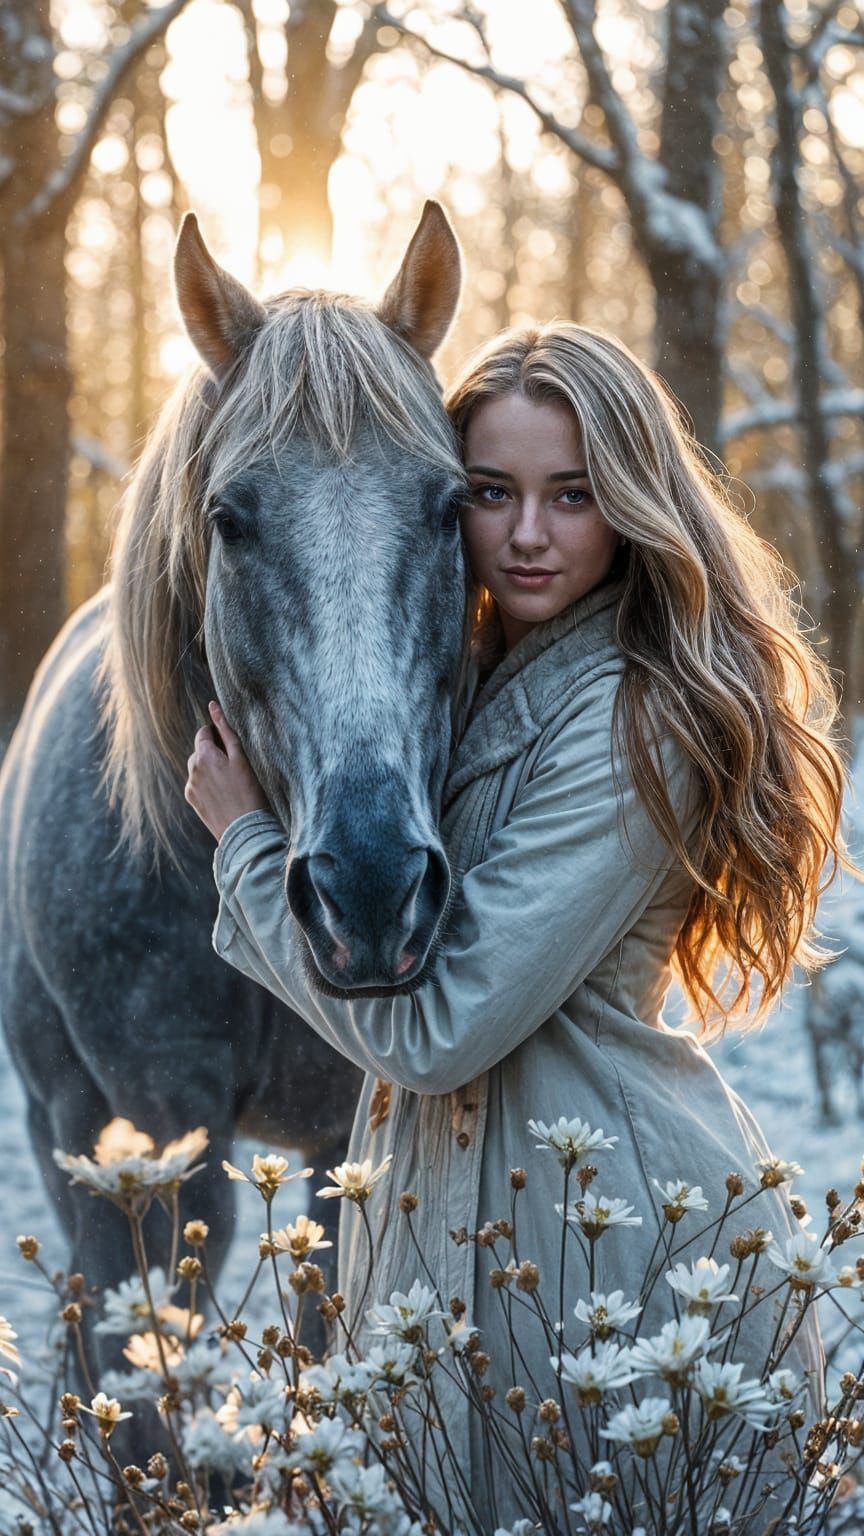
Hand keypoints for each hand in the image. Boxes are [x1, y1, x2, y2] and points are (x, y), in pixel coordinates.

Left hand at [185, 700, 271, 841]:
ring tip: (229, 784)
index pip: (202, 734)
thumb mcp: (241, 758)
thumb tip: (212, 705)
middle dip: (212, 754)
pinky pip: (196, 784)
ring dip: (209, 770)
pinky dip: (207, 785)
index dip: (216, 736)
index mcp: (204, 756)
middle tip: (234, 768)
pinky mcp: (192, 800)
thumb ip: (225, 730)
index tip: (229, 746)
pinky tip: (223, 795)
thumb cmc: (249, 791)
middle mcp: (192, 770)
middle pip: (199, 752)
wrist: (245, 829)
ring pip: (197, 769)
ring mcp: (190, 787)